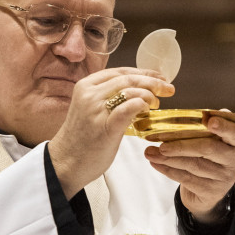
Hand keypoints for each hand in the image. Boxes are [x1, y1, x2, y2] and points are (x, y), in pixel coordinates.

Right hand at [47, 68, 173, 196]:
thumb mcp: (92, 110)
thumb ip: (109, 98)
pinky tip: (147, 109)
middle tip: (168, 88)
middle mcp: (90, 94)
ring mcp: (96, 109)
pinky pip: (127, 108)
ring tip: (158, 104)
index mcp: (87, 86)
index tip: (160, 77)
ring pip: (129, 90)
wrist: (65, 163)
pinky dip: (141, 104)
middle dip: (152, 81)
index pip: (120, 72)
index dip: (144, 72)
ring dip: (149, 94)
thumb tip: (136, 93)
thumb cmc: (82, 139)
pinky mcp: (104, 126)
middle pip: (128, 78)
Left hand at [143, 112, 234, 220]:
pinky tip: (156, 163)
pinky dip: (168, 170)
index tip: (209, 121)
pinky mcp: (211, 191)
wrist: (209, 190)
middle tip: (162, 145)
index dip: (223, 127)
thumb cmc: (209, 156)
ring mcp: (224, 177)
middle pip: (209, 149)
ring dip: (169, 158)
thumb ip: (206, 126)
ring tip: (150, 153)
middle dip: (182, 146)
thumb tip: (195, 114)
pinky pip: (186, 178)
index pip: (234, 132)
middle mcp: (234, 160)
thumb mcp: (213, 140)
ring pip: (194, 165)